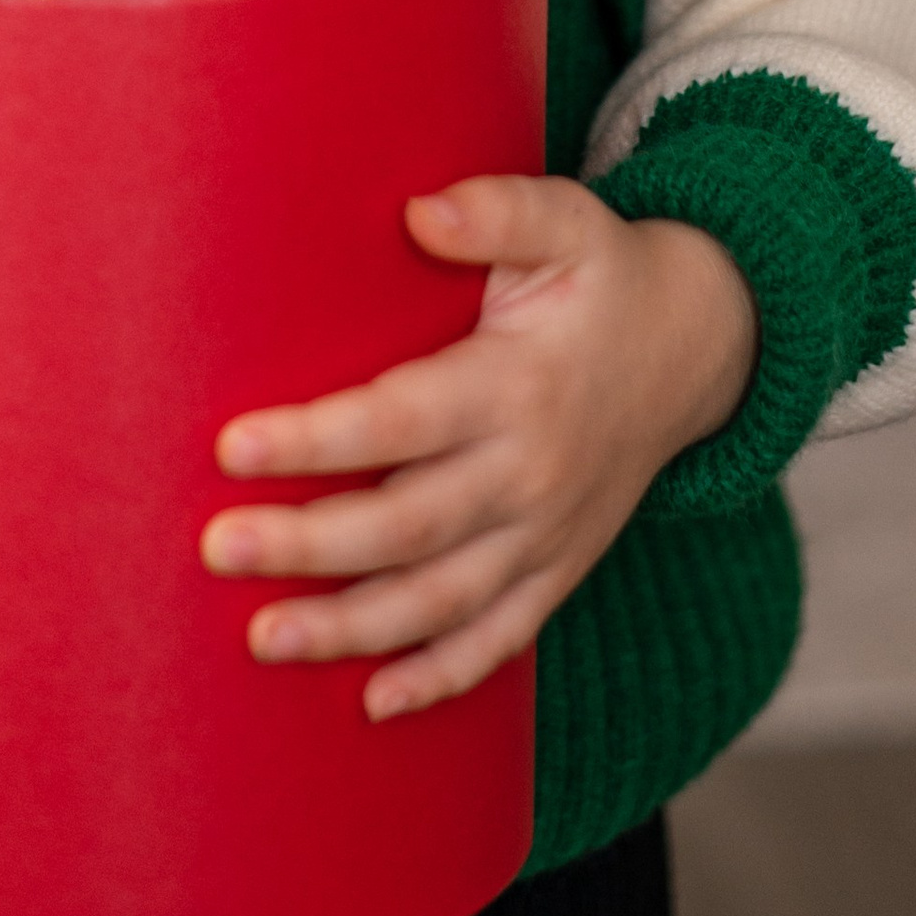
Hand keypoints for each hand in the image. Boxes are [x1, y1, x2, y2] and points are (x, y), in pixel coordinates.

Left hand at [201, 176, 754, 721]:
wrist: (697, 348)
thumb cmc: (606, 276)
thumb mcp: (568, 222)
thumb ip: (497, 210)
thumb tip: (421, 211)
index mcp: (518, 386)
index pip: (400, 422)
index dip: (317, 439)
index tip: (232, 446)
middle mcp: (531, 473)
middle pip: (406, 525)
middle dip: (307, 546)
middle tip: (217, 548)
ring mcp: (546, 535)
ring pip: (439, 601)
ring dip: (350, 629)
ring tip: (262, 639)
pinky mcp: (557, 571)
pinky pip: (499, 641)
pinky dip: (440, 679)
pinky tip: (374, 705)